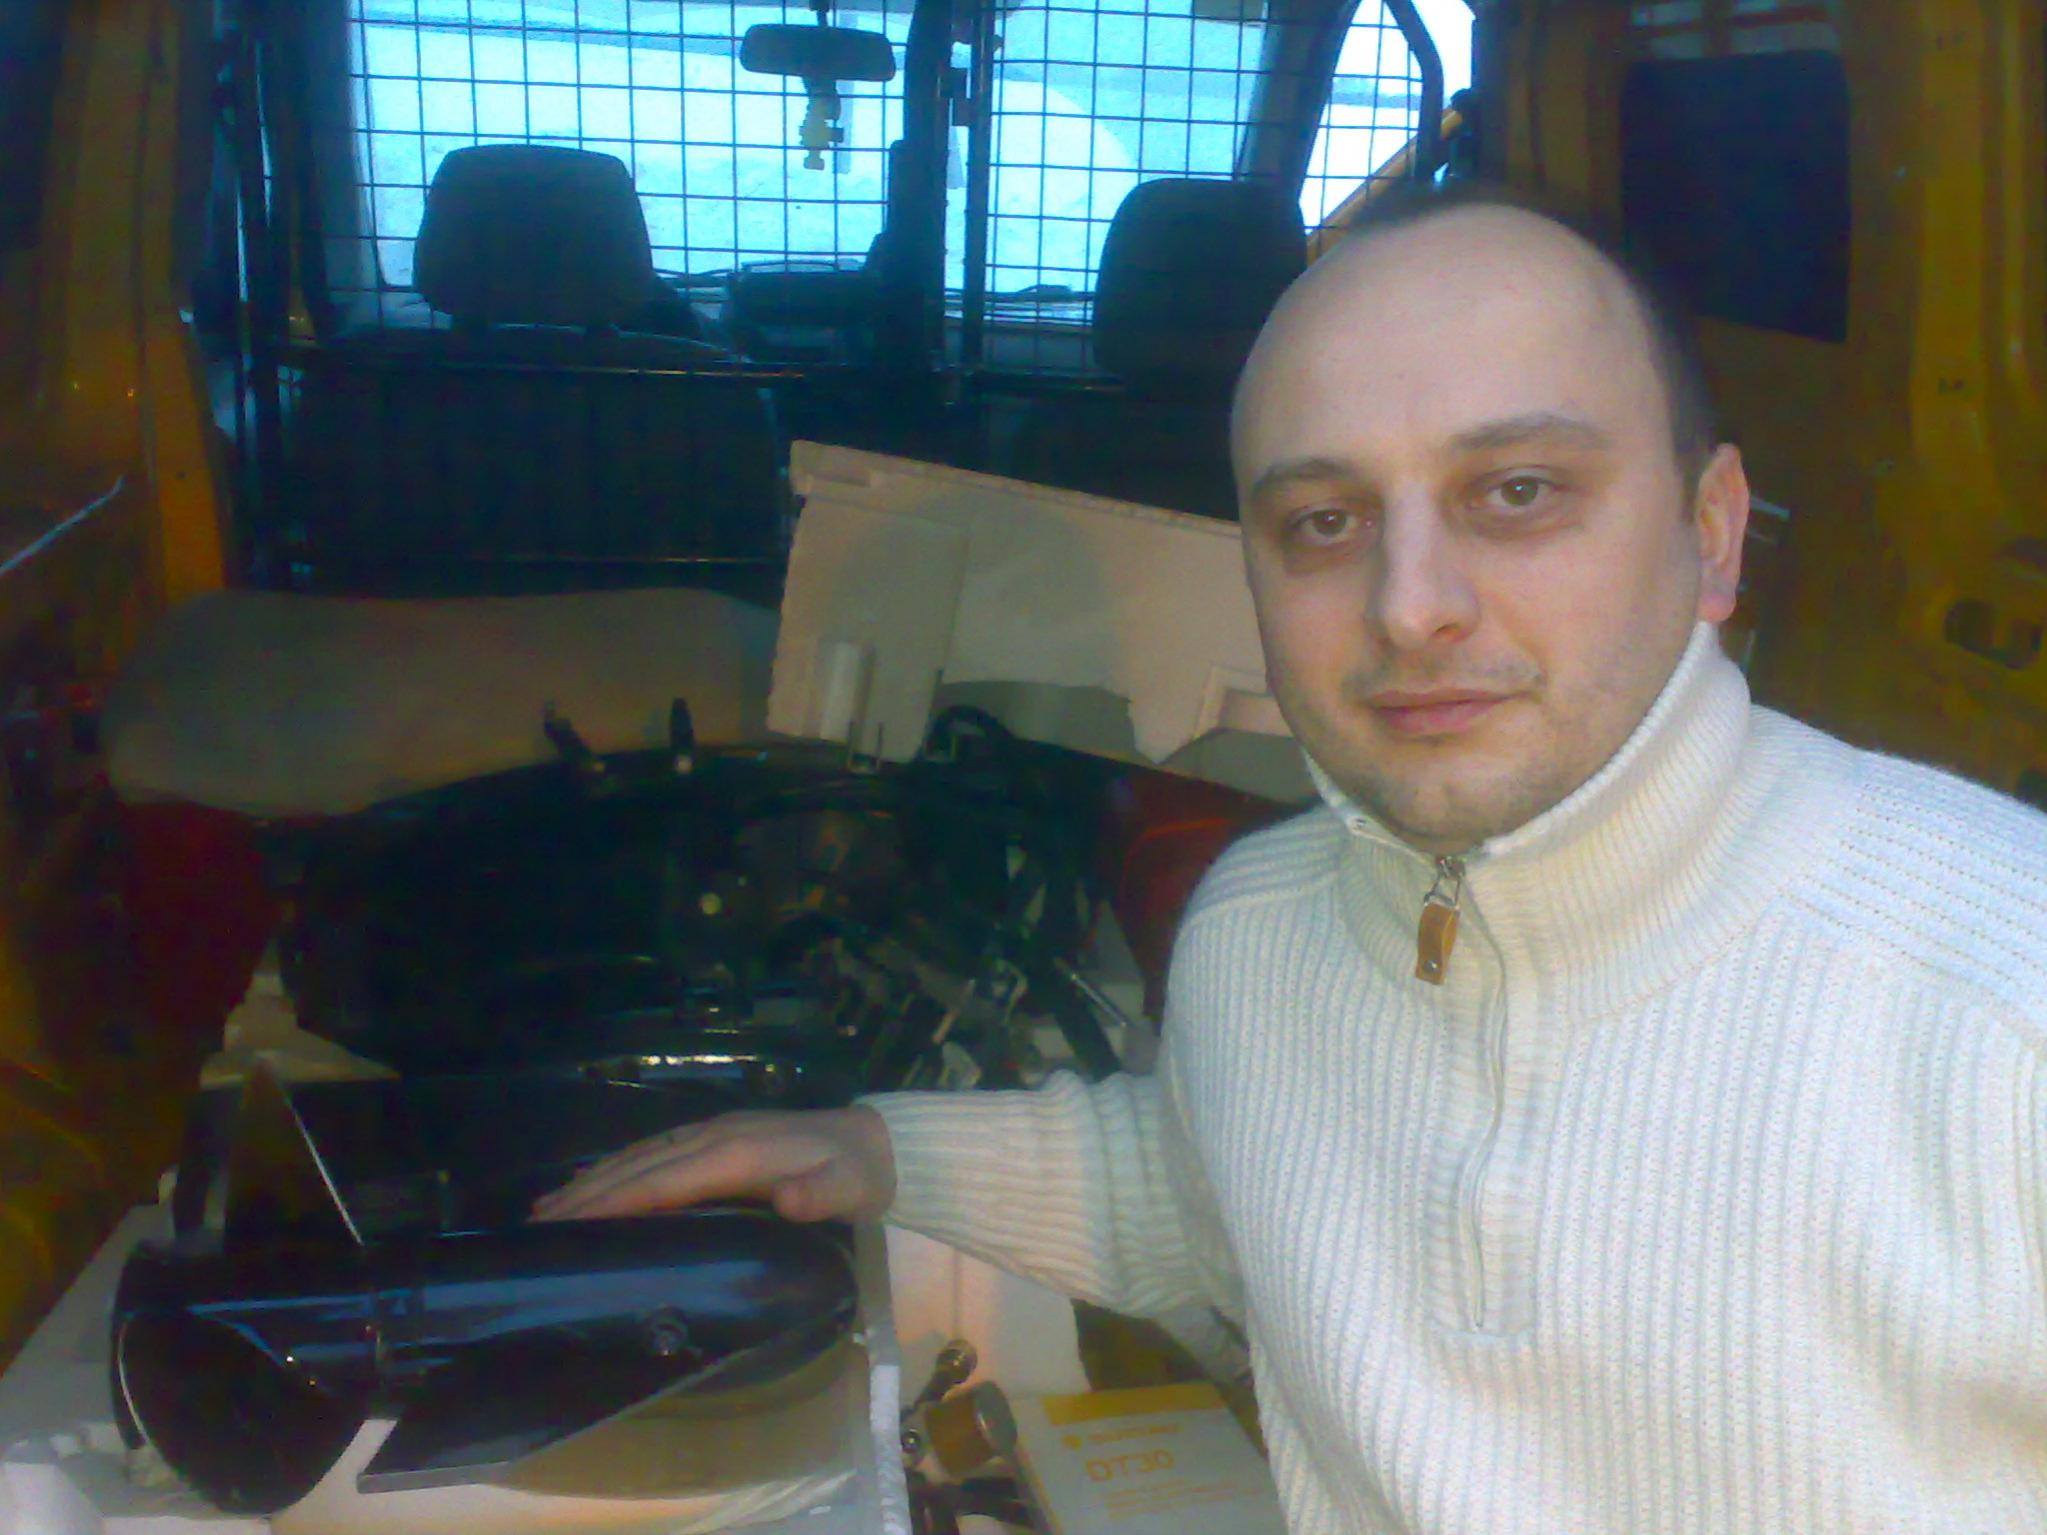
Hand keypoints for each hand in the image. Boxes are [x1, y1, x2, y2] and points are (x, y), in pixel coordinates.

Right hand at [530, 1105, 896, 1223]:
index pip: (667, 1179)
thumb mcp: (849, 1188)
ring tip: (545, 1209)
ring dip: (593, 1180)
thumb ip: (820, 1196)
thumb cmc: (857, 1174)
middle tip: (535, 1227)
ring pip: (640, 1157)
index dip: (619, 1199)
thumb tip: (788, 1202)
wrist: (875, 1142)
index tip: (571, 1221)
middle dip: (587, 1194)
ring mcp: (711, 1134)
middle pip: (641, 1166)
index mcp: (738, 1153)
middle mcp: (714, 1137)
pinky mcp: (713, 1139)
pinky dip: (617, 1170)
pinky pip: (653, 1154)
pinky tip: (593, 1186)